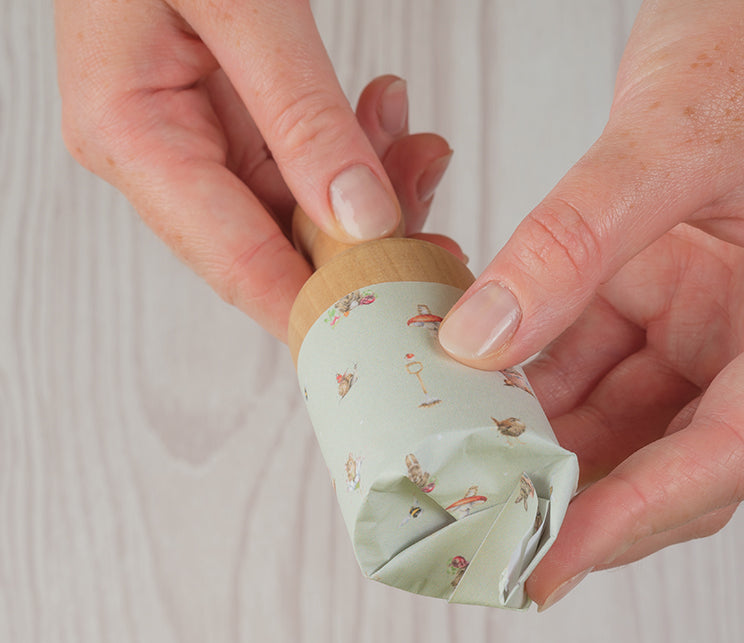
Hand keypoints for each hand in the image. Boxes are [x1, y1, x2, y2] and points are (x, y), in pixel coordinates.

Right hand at [55, 1, 452, 338]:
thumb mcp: (241, 2)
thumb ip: (302, 114)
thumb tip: (361, 217)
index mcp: (130, 135)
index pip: (238, 262)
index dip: (320, 311)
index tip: (393, 336)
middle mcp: (155, 152)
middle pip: (273, 248)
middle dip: (363, 248)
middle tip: (440, 240)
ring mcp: (191, 138)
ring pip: (296, 210)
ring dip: (369, 192)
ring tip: (421, 153)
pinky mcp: (226, 119)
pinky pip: (299, 165)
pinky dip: (353, 151)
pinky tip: (389, 122)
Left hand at [438, 0, 743, 608]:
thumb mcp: (675, 135)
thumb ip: (576, 242)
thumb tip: (479, 339)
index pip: (727, 454)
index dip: (636, 518)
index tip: (551, 559)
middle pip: (667, 460)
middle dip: (582, 501)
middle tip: (494, 532)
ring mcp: (704, 324)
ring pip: (616, 417)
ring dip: (542, 440)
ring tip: (466, 465)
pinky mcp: (654, 298)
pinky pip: (584, 359)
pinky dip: (528, 377)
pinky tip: (473, 384)